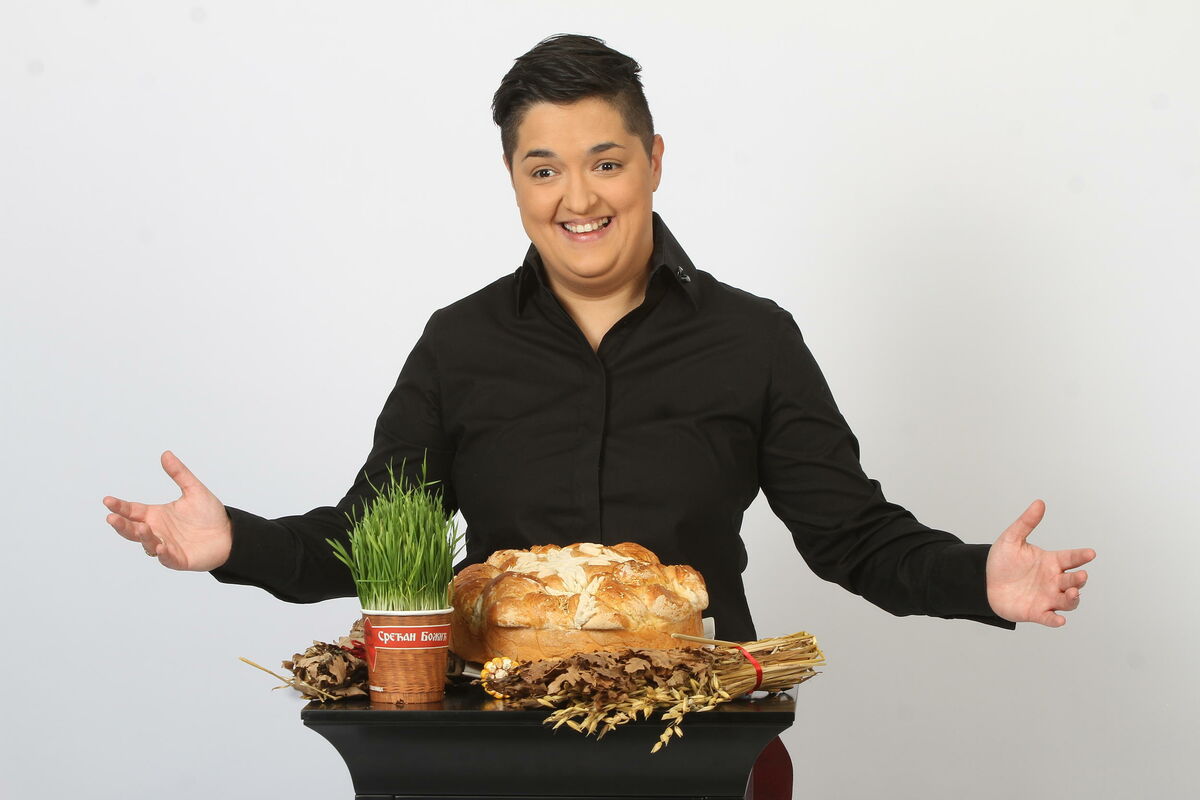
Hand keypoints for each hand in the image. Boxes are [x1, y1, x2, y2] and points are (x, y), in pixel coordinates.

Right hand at [103, 450, 232, 571]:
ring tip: (141, 528)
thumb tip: (166, 454)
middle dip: (121, 524)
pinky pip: (167, 558)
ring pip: (147, 543)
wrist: (230, 534)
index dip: (120, 506)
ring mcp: (166, 546)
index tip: (108, 500)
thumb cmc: (210, 514)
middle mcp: (157, 531)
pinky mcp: (178, 559)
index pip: (132, 511)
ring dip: (143, 536)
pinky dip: (163, 554)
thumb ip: (179, 474)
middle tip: (111, 518)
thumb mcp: (194, 490)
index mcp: (156, 515)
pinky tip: (160, 548)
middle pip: (132, 529)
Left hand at [986, 500, 1094, 626]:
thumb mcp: (1011, 539)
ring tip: (1071, 593)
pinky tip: (1059, 620)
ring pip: (1068, 601)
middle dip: (1078, 579)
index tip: (1090, 553)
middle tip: (1080, 576)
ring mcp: (1047, 597)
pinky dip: (1055, 620)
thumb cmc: (1002, 561)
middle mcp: (1053, 580)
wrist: (983, 582)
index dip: (1081, 556)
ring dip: (1073, 598)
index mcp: (1051, 562)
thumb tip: (1039, 503)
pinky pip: (1050, 618)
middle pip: (1073, 581)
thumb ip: (1026, 522)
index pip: (1071, 558)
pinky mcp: (1036, 612)